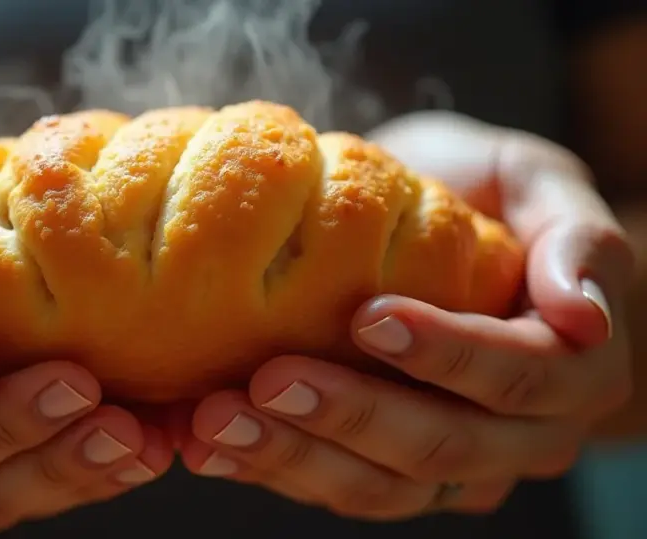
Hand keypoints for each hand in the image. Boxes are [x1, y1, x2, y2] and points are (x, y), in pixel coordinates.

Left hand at [181, 112, 634, 519]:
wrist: (437, 226)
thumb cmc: (486, 193)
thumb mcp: (534, 182)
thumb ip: (572, 236)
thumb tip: (582, 315)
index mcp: (570, 368)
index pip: (514, 375)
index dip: (445, 352)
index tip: (366, 317)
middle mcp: (518, 436)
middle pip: (441, 447)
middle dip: (350, 415)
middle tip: (266, 379)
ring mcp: (449, 466)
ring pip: (379, 487)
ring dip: (292, 456)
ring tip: (214, 421)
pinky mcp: (385, 472)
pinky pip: (330, 488)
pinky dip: (264, 467)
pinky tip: (203, 443)